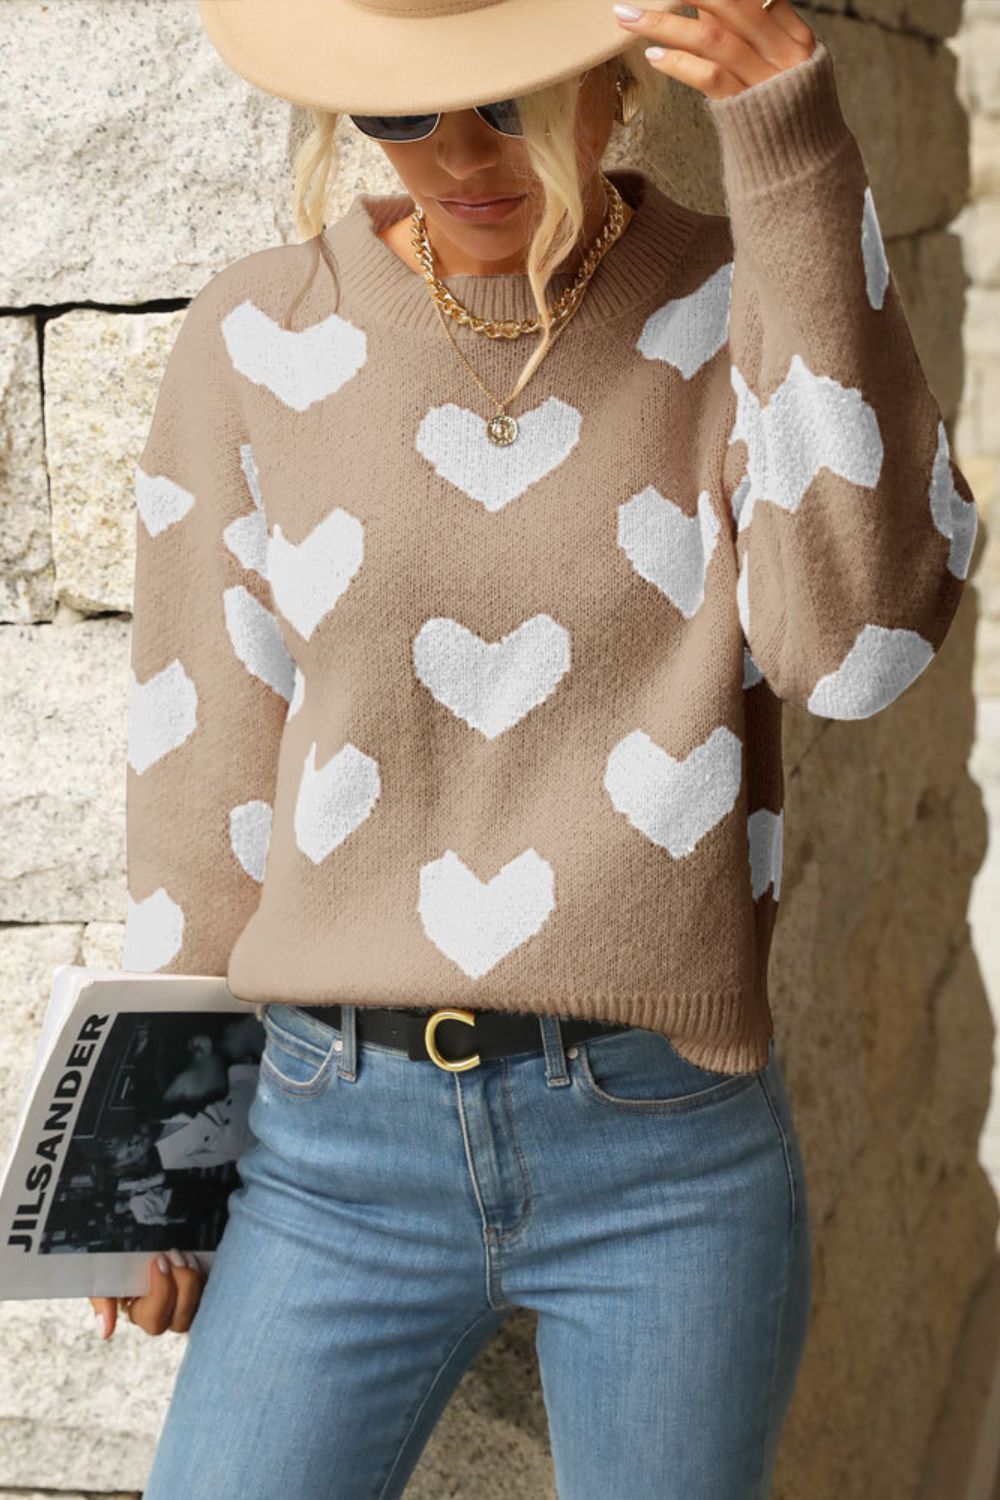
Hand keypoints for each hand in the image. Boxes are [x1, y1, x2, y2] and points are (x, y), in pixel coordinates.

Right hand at [89, 1248, 207, 1339]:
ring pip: (199, 1309)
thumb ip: (102, 1300)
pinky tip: (197, 1256)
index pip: (154, 1320)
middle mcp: (164, 1312)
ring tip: (186, 1255)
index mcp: (139, 1312)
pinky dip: (208, 1276)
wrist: (139, 1222)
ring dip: (196, 1281)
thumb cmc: (116, 1253)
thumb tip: (106, 1332)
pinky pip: (214, 1293)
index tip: (158, 1260)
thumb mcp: (102, 1272)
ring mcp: (185, 1301)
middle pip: (180, 1320)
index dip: (160, 1293)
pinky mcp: (202, 1286)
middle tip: (174, 1255)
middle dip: (182, 1286)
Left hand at [611, 1, 816, 99]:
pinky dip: (679, 62)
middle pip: (732, 4)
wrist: (801, 168)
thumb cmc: (781, 116)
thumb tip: (704, 6)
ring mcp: (765, 82)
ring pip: (712, 38)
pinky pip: (710, 77)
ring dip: (664, 23)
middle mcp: (784, 53)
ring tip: (628, 16)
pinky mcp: (744, 109)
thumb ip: (748, 34)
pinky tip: (653, 55)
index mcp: (795, 36)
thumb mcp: (776, 67)